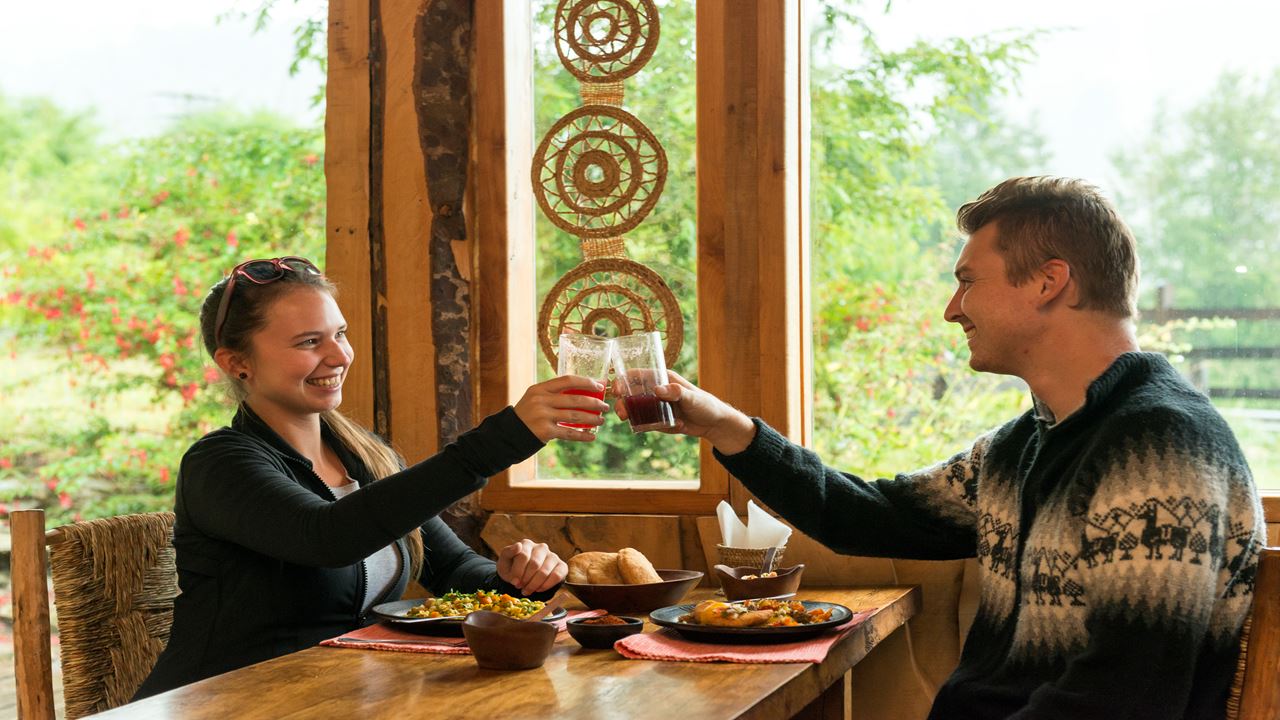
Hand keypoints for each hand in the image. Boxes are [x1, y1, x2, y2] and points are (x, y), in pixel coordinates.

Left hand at [496, 539, 565, 594]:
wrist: (523, 579)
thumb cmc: (512, 569)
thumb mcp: (504, 562)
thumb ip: (508, 553)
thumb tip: (518, 546)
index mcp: (527, 544)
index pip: (523, 555)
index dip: (517, 571)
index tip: (514, 582)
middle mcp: (541, 547)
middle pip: (534, 564)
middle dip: (526, 579)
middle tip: (520, 587)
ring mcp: (553, 556)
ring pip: (544, 571)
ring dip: (534, 584)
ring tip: (527, 590)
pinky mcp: (561, 566)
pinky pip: (556, 576)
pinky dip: (546, 585)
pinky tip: (538, 589)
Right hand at [514, 375, 608, 442]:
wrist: (507, 434)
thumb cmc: (527, 414)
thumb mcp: (535, 398)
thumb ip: (553, 394)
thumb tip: (583, 393)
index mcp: (540, 388)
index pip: (567, 380)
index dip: (586, 382)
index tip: (599, 386)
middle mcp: (541, 400)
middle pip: (575, 399)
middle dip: (594, 403)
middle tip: (605, 406)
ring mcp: (543, 416)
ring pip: (575, 416)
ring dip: (592, 419)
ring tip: (601, 420)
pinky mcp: (545, 431)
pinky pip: (569, 432)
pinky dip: (582, 435)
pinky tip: (592, 436)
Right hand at [614, 371, 755, 453]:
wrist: (713, 424)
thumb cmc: (705, 404)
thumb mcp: (692, 397)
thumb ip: (676, 392)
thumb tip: (658, 389)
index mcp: (662, 379)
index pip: (638, 375)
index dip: (623, 379)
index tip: (617, 389)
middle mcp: (656, 391)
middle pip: (631, 393)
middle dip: (622, 401)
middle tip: (621, 412)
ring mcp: (655, 406)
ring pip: (634, 408)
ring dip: (628, 413)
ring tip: (627, 420)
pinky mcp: (657, 420)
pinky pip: (644, 422)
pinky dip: (645, 425)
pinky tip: (661, 428)